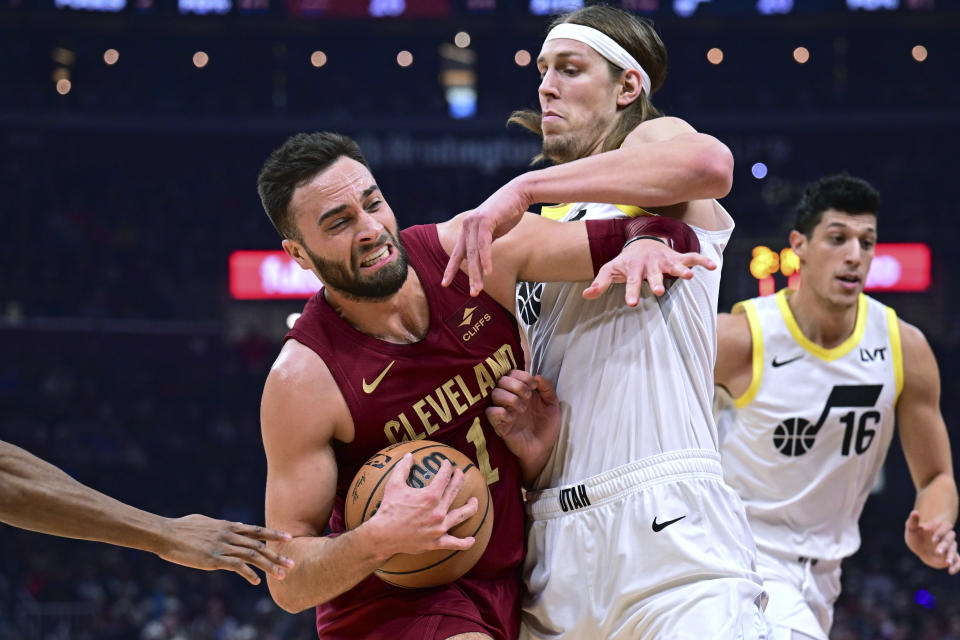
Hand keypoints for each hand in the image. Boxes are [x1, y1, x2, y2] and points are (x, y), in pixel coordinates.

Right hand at [157, 515, 294, 584]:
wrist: (167, 534)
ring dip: (269, 566)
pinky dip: (249, 574)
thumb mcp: (205, 522)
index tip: (289, 537)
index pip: (257, 530)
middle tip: (292, 563)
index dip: (274, 534)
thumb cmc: (183, 527)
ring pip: (252, 556)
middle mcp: (230, 535)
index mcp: (228, 526)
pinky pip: (236, 566)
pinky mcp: (214, 559)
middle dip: (277, 555)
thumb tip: (228, 527)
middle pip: (259, 545)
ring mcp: (223, 547)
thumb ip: (220, 526)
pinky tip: (256, 581)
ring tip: (282, 575)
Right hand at [367, 453, 478, 556]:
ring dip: (470, 507)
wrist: (383, 535)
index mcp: (430, 495)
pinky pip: (455, 543)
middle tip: (459, 474)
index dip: (447, 467)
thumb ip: (403, 468)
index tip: (446, 464)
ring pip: (461, 515)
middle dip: (458, 479)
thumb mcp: (394, 485)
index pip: (445, 476)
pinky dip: (464, 542)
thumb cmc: (388, 509)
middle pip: (454, 490)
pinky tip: (471, 539)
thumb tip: (409, 455)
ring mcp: (439, 527)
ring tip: (474, 501)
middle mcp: (438, 510)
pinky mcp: (437, 541)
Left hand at [442, 180, 530, 295]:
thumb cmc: (508, 211)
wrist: (519, 193)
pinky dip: (486, 259)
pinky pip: (484, 244)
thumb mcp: (494, 229)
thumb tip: (479, 257)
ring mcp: (475, 222)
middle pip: (466, 256)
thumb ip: (485, 241)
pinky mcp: (485, 220)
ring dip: (477, 273)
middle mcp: (468, 225)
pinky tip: (488, 272)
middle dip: (469, 276)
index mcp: (468, 228)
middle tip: (472, 294)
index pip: (457, 252)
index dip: (451, 269)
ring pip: (474, 252)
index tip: (444, 283)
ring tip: (479, 289)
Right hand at [486, 370, 559, 484]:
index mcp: (522, 391)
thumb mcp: (552, 405)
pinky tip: (512, 418)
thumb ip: (547, 389)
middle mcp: (510, 399)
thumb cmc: (546, 427)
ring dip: (510, 398)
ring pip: (495, 394)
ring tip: (522, 409)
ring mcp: (504, 411)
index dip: (522, 375)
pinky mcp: (499, 425)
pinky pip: (491, 412)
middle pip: (502, 380)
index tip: (533, 385)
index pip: (513, 374)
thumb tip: (537, 376)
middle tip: (528, 397)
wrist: (543, 449)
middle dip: (517, 386)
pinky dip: (501, 412)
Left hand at [583, 238, 716, 305]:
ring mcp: (665, 259)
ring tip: (690, 277)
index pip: (632, 281)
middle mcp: (651, 263)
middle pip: (654, 274)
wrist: (640, 241)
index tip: (632, 303)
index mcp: (634, 268)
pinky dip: (702, 260)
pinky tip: (712, 266)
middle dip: (656, 282)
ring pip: (674, 264)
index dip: (631, 291)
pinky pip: (691, 257)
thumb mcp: (611, 269)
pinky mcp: (677, 257)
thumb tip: (586, 295)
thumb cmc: (625, 261)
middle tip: (659, 292)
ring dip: (682, 270)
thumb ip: (601, 282)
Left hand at [904, 510, 959, 574]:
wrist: (919, 547)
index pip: (946, 526)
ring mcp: (950, 547)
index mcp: (940, 527)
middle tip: (937, 551)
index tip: (931, 536)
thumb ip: (914, 521)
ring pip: (953, 550)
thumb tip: (914, 512)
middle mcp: (947, 537)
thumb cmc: (916, 535)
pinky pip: (958, 562)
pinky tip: (950, 571)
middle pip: (950, 539)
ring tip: (947, 562)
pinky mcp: (951, 557)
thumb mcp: (912, 528)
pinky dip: (957, 566)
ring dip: (950, 556)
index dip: (940, 531)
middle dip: (944, 545)